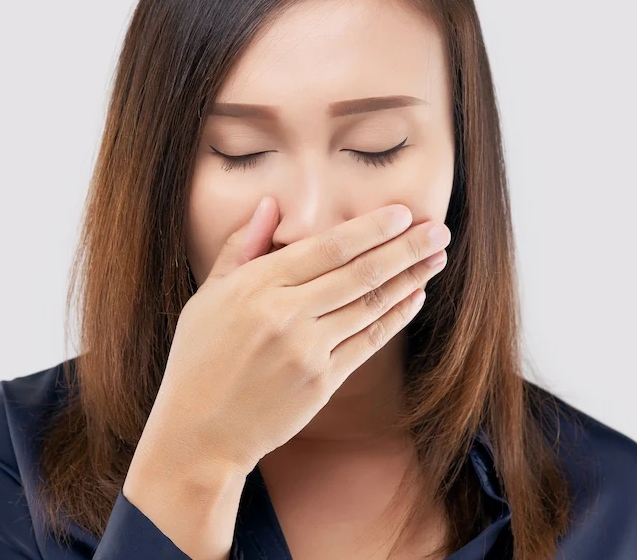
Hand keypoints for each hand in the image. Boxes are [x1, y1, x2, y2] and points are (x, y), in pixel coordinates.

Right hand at [141, 197, 449, 477]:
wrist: (199, 432)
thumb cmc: (199, 359)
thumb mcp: (209, 296)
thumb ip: (242, 247)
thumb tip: (270, 204)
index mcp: (256, 286)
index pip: (327, 248)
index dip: (371, 228)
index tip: (403, 212)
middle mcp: (284, 315)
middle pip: (359, 272)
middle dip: (405, 248)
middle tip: (437, 229)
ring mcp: (306, 351)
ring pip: (370, 305)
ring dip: (409, 278)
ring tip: (435, 258)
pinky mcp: (321, 382)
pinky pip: (368, 341)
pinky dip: (396, 317)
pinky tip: (414, 298)